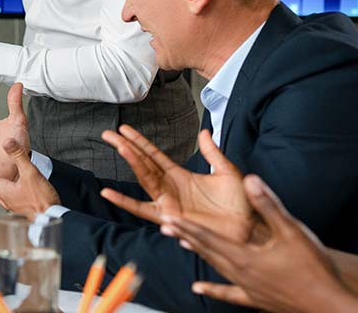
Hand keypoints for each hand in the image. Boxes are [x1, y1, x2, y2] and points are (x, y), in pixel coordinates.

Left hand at [0, 133, 59, 220]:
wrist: (51, 219)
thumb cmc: (41, 200)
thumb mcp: (30, 173)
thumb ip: (19, 156)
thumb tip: (7, 142)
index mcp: (3, 190)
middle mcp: (5, 198)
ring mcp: (13, 205)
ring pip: (0, 191)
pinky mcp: (22, 208)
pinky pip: (10, 195)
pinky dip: (8, 188)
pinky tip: (15, 187)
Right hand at [99, 126, 256, 242]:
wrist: (248, 228)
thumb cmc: (241, 204)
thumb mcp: (227, 172)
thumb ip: (212, 153)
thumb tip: (204, 132)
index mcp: (180, 175)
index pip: (154, 154)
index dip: (139, 141)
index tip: (124, 129)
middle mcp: (169, 187)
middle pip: (142, 163)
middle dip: (126, 147)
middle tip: (108, 133)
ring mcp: (167, 202)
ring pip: (143, 178)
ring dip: (131, 162)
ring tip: (119, 146)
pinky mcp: (168, 217)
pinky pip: (142, 209)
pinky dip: (124, 201)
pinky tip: (109, 193)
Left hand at [162, 176, 357, 312]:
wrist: (331, 306)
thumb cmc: (313, 269)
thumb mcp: (292, 231)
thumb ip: (268, 205)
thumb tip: (251, 180)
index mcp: (244, 256)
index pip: (208, 237)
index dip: (186, 226)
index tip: (166, 218)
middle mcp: (239, 274)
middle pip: (207, 251)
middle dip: (185, 236)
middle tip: (164, 226)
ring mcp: (247, 289)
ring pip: (215, 268)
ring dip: (199, 254)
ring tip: (182, 244)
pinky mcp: (256, 300)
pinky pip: (228, 293)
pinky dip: (213, 289)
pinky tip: (199, 287)